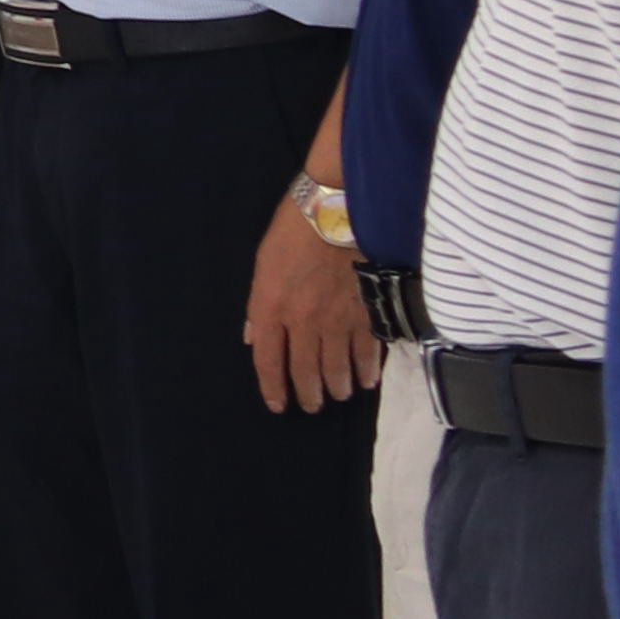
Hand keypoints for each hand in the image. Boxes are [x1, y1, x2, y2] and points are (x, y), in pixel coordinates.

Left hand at [242, 184, 381, 412]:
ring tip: (338, 396)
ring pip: (336, 366)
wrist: (335, 212)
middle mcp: (302, 321)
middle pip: (304, 369)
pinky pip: (366, 351)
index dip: (272, 387)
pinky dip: (366, 370)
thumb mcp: (262, 265)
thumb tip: (252, 337)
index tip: (278, 405)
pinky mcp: (365, 313)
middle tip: (314, 406)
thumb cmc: (292, 233)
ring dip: (337, 385)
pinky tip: (367, 382)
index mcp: (271, 308)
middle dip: (309, 393)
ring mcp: (336, 320)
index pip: (267, 360)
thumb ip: (258, 306)